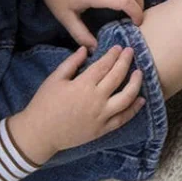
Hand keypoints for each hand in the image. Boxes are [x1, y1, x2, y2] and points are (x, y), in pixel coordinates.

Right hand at [7, 45, 145, 164]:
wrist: (40, 133)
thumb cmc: (44, 104)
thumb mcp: (54, 80)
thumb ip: (71, 63)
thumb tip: (85, 49)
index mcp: (83, 85)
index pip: (104, 65)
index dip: (113, 55)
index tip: (119, 47)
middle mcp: (96, 99)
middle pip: (117, 77)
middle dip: (126, 61)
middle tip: (131, 52)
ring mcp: (102, 115)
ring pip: (126, 97)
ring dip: (136, 83)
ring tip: (140, 73)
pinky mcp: (103, 129)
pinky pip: (123, 118)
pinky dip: (134, 109)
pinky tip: (141, 100)